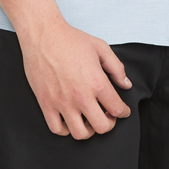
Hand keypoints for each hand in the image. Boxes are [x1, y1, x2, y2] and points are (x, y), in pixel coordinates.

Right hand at [18, 18, 132, 138]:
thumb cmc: (70, 39)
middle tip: (107, 116)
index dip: (123, 112)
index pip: (117, 108)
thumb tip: (125, 84)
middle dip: (109, 124)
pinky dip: (66, 130)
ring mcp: (62, 102)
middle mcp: (80, 96)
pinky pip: (57, 129)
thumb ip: (117, 68)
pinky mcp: (46, 103)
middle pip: (101, 127)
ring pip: (80, 133)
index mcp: (97, 82)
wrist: (43, 35)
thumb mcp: (101, 48)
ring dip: (88, 130)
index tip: (122, 111)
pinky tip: (70, 120)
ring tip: (89, 120)